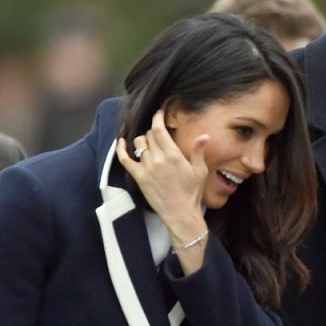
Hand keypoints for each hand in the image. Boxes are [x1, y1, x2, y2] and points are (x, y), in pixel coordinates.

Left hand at [116, 109, 208, 240]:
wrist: (180, 213)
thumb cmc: (192, 192)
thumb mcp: (199, 171)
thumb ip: (198, 151)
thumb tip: (204, 136)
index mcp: (173, 155)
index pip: (159, 129)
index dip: (157, 117)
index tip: (159, 112)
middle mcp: (158, 159)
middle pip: (149, 134)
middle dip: (154, 130)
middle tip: (161, 133)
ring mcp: (146, 168)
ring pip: (139, 143)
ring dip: (144, 140)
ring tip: (152, 144)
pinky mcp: (139, 177)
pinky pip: (125, 159)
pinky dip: (121, 149)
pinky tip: (121, 142)